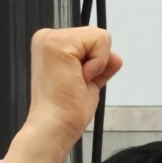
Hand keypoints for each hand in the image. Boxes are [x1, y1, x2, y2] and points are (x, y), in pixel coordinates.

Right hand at [3, 27, 121, 162]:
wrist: (54, 127)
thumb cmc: (64, 113)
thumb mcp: (88, 82)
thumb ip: (100, 65)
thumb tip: (115, 58)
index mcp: (49, 47)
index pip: (89, 40)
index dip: (92, 63)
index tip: (74, 82)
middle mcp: (46, 39)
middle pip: (95, 35)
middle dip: (96, 62)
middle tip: (75, 83)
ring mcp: (50, 39)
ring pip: (99, 36)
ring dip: (97, 63)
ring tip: (75, 81)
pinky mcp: (58, 43)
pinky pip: (100, 40)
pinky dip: (98, 63)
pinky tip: (78, 77)